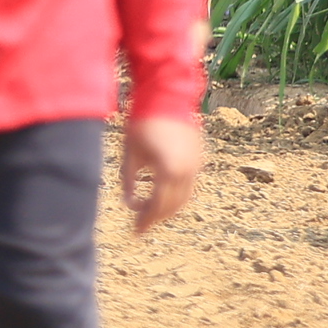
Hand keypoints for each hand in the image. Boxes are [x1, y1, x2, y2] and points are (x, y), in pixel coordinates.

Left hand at [121, 107, 204, 234]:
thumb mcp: (130, 153)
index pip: (157, 206)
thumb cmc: (142, 122)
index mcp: (168, 171)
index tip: (135, 232)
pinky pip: (189, 184)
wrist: (166, 95)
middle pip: (173, 206)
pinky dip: (176, 194)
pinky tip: (162, 195)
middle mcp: (187, 171)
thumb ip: (128, 180)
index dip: (145, 220)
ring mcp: (196, 164)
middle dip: (156, 217)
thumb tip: (128, 203)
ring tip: (150, 213)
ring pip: (184, 197)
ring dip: (168, 208)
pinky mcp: (199, 158)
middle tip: (141, 225)